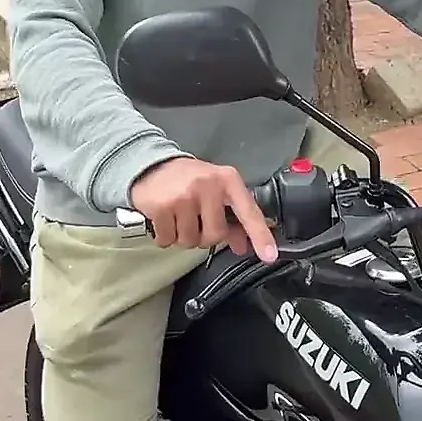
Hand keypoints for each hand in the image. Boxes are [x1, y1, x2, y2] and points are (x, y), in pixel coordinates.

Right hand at [128, 156, 277, 261]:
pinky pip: (168, 240)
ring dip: (184, 237)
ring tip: (179, 217)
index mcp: (227, 181)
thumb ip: (232, 217)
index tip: (270, 255)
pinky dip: (166, 237)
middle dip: (205, 236)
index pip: (249, 212)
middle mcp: (207, 186)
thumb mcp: (216, 190)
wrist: (152, 165)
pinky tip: (165, 220)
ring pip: (191, 241)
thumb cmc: (190, 180)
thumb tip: (243, 246)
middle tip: (196, 221)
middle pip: (215, 235)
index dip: (260, 235)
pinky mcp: (162, 207)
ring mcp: (184, 197)